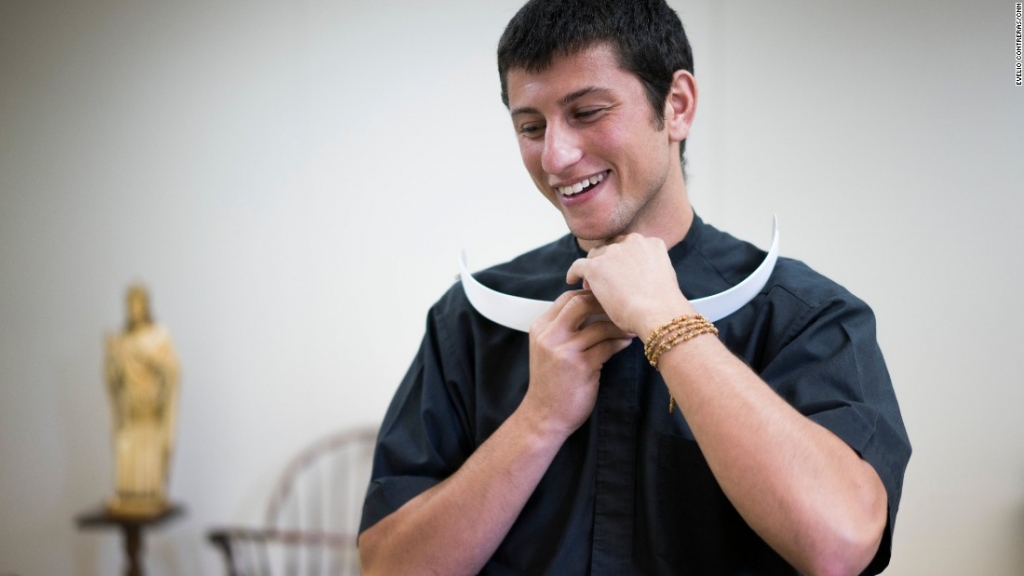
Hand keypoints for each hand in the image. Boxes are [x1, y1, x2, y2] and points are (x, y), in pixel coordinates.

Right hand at [520, 290, 632, 438]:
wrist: (544, 416)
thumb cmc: (551, 383)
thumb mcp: (547, 350)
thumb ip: (562, 329)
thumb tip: (592, 306)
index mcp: (540, 328)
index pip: (566, 298)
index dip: (589, 294)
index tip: (606, 299)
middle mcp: (549, 336)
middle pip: (581, 303)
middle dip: (604, 303)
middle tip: (621, 308)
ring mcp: (564, 351)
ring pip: (599, 326)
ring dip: (618, 326)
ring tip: (630, 328)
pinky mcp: (581, 366)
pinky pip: (607, 346)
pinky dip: (620, 342)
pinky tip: (626, 343)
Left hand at [566, 234, 693, 337]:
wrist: (658, 314)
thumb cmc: (664, 306)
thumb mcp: (663, 279)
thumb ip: (649, 272)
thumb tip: (640, 281)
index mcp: (652, 243)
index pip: (630, 246)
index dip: (622, 260)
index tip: (619, 273)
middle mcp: (633, 241)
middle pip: (612, 248)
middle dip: (608, 263)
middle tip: (605, 281)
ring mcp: (613, 252)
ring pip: (595, 256)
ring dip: (593, 269)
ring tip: (591, 286)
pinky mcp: (596, 266)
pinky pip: (578, 266)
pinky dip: (574, 273)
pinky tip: (571, 280)